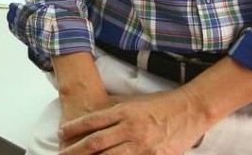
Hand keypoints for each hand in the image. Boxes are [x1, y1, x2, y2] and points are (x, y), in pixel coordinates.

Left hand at [58, 90, 208, 154]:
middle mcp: (130, 128)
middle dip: (76, 150)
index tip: (61, 133)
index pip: (92, 121)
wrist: (190, 110)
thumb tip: (95, 120)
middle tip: (62, 154)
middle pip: (96, 142)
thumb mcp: (135, 102)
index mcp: (124, 111)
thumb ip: (116, 112)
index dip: (74, 128)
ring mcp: (142, 145)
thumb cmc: (161, 104)